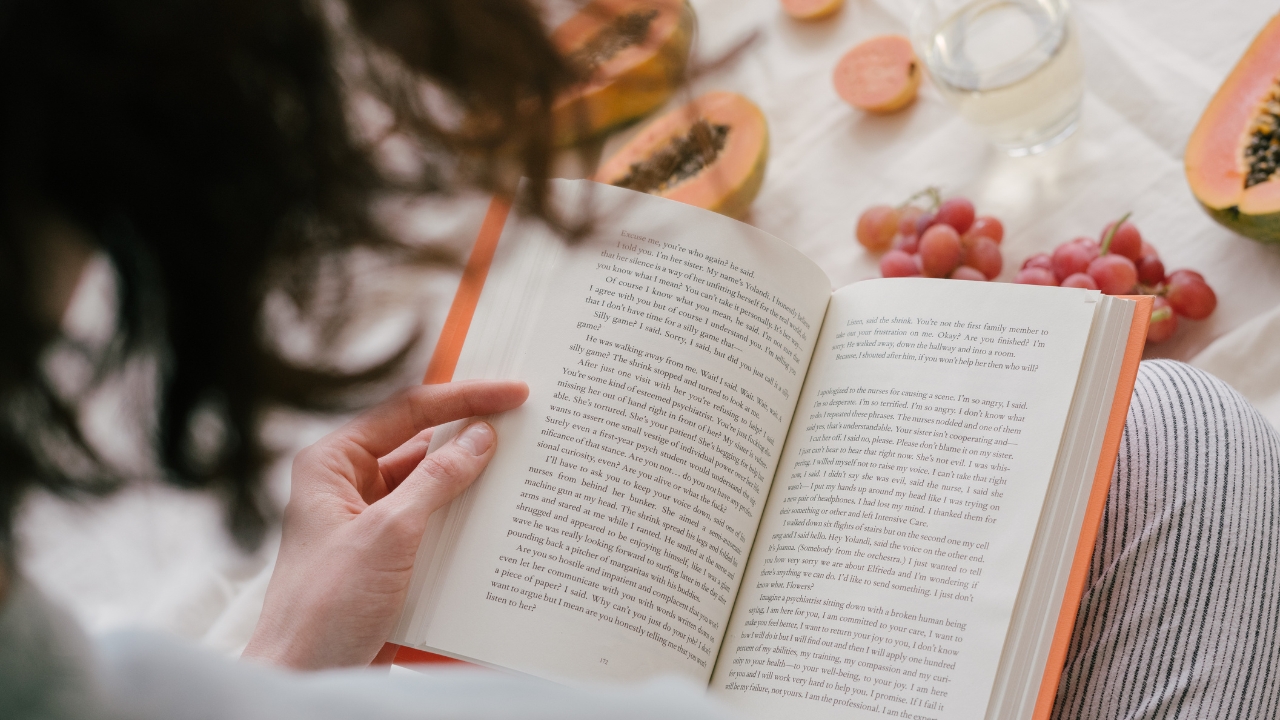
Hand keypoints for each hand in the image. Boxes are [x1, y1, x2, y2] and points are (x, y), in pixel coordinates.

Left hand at [242, 380, 527, 668]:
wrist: (307, 677)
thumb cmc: (324, 608)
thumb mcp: (389, 534)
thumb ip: (436, 480)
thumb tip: (479, 438)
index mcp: (332, 464)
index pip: (405, 411)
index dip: (462, 398)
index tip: (511, 393)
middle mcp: (347, 486)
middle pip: (419, 444)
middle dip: (470, 435)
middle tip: (524, 422)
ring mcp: (368, 522)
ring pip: (430, 485)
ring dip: (471, 481)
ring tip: (521, 468)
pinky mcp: (388, 556)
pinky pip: (433, 523)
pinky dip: (465, 519)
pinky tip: (500, 518)